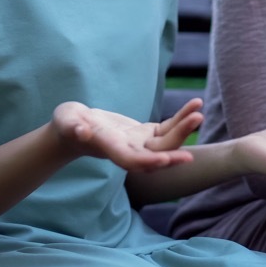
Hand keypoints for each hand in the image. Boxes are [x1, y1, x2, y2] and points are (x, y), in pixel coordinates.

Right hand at [51, 98, 203, 172]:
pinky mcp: (146, 133)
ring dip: (184, 128)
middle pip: (156, 152)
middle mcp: (129, 150)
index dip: (149, 161)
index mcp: (110, 149)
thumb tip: (81, 131)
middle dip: (177, 142)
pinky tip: (195, 105)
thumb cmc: (67, 124)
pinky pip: (167, 128)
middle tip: (196, 123)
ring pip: (166, 141)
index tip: (166, 159)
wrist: (75, 128)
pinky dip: (181, 118)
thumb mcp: (66, 122)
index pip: (131, 160)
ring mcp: (140, 143)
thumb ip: (73, 127)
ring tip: (198, 111)